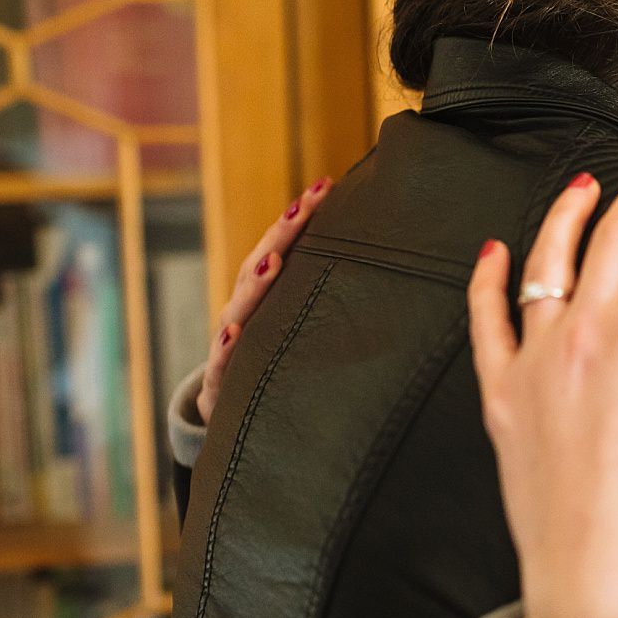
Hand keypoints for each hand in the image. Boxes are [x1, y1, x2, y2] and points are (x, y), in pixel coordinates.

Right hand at [198, 176, 333, 424]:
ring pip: (239, 312)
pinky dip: (225, 349)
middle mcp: (244, 318)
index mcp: (266, 303)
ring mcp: (229, 351)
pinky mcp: (219, 390)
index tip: (327, 186)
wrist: (238, 431)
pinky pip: (221, 367)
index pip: (283, 252)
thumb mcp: (302, 338)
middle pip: (260, 270)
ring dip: (255, 286)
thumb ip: (330, 304)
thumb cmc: (280, 373)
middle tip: (304, 205)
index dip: (300, 220)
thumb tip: (398, 264)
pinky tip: (234, 333)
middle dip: (281, 237)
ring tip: (274, 261)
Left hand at [468, 163, 617, 617]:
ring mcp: (539, 360)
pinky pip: (487, 319)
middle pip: (617, 232)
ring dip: (572, 212)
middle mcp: (590, 331)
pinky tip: (497, 251)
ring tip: (588, 187)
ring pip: (548, 259)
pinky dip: (489, 278)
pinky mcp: (503, 394)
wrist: (607, 582)